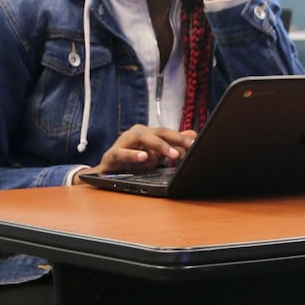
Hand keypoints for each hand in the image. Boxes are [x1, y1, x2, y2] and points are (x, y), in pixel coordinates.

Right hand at [82, 125, 196, 175]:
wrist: (107, 172)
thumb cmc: (132, 161)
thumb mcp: (155, 155)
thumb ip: (173, 145)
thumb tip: (193, 135)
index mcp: (147, 133)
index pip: (168, 133)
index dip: (182, 138)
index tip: (197, 144)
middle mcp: (136, 134)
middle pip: (158, 131)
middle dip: (175, 139)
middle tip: (189, 147)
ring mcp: (123, 143)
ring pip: (140, 137)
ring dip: (158, 145)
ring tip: (172, 154)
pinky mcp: (111, 155)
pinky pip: (121, 153)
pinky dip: (132, 155)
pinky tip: (143, 157)